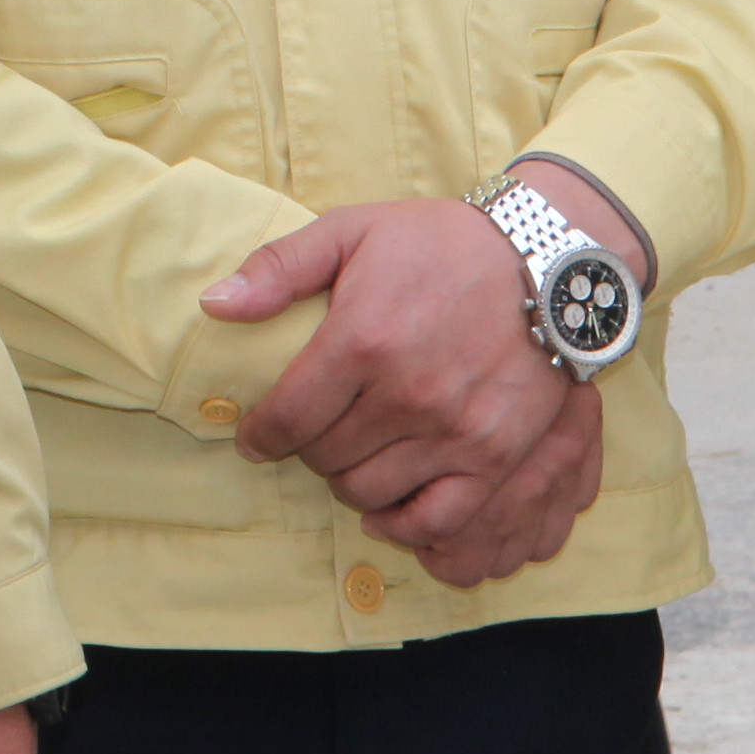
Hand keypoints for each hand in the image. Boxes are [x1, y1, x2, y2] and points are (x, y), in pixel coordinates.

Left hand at [200, 181, 614, 545]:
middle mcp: (404, 393)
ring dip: (348, 482)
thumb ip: (277, 268)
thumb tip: (213, 305)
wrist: (541, 258)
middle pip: (325, 458)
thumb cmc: (437, 242)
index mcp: (361, 339)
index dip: (260, 435)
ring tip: (350, 458)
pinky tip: (389, 504)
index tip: (256, 438)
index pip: (286, 417)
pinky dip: (403, 524)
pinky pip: (437, 518)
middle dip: (307, 451)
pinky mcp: (495, 455)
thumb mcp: (351, 230)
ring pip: (370, 492)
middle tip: (312, 436)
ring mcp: (453, 430)